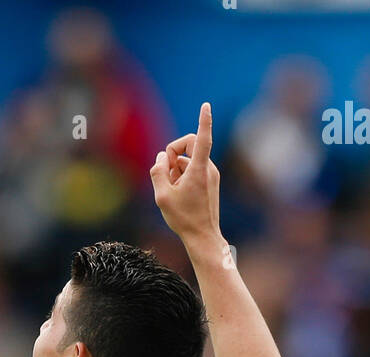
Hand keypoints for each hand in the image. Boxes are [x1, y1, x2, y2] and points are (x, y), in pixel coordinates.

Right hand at [150, 102, 220, 248]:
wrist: (203, 238)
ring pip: (188, 160)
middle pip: (188, 145)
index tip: (206, 105)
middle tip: (164, 173)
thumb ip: (158, 171)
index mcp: (199, 169)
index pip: (202, 138)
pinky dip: (182, 176)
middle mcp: (208, 168)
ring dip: (175, 170)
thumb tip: (162, 157)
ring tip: (171, 191)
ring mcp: (210, 175)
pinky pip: (192, 169)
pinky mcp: (209, 182)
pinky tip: (178, 193)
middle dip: (172, 154)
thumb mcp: (162, 196)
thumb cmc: (184, 219)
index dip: (204, 120)